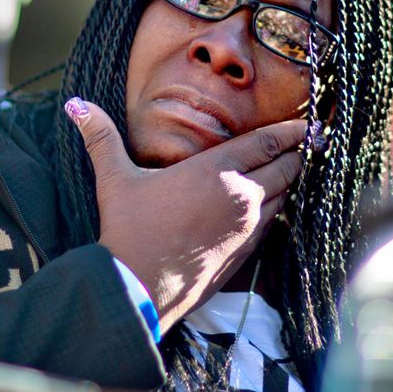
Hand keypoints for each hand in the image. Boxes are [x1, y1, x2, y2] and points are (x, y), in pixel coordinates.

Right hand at [65, 98, 303, 333]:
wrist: (140, 287)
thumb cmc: (128, 230)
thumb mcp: (114, 179)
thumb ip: (101, 138)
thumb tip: (76, 104)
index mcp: (216, 170)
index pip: (268, 142)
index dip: (291, 129)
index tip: (310, 120)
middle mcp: (242, 196)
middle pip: (287, 166)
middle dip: (301, 151)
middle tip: (316, 138)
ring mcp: (248, 226)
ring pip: (285, 195)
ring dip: (291, 179)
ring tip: (297, 165)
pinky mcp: (247, 252)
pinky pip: (274, 222)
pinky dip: (279, 207)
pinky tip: (274, 203)